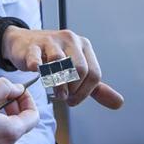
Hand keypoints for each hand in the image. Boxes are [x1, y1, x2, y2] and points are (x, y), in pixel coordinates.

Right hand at [0, 78, 38, 143]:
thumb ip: (5, 87)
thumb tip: (17, 89)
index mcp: (10, 131)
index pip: (33, 116)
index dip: (29, 101)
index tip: (19, 93)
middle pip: (22, 125)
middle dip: (17, 108)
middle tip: (6, 96)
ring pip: (10, 133)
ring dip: (6, 118)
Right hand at [1, 26, 123, 109]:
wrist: (24, 43)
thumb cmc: (52, 59)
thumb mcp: (77, 71)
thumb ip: (96, 88)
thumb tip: (119, 103)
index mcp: (84, 46)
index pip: (94, 74)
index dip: (85, 92)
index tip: (73, 99)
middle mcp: (71, 40)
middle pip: (80, 69)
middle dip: (73, 89)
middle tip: (64, 97)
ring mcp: (51, 41)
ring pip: (60, 63)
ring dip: (58, 85)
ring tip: (55, 93)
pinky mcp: (33, 46)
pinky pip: (36, 58)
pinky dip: (37, 67)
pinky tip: (37, 73)